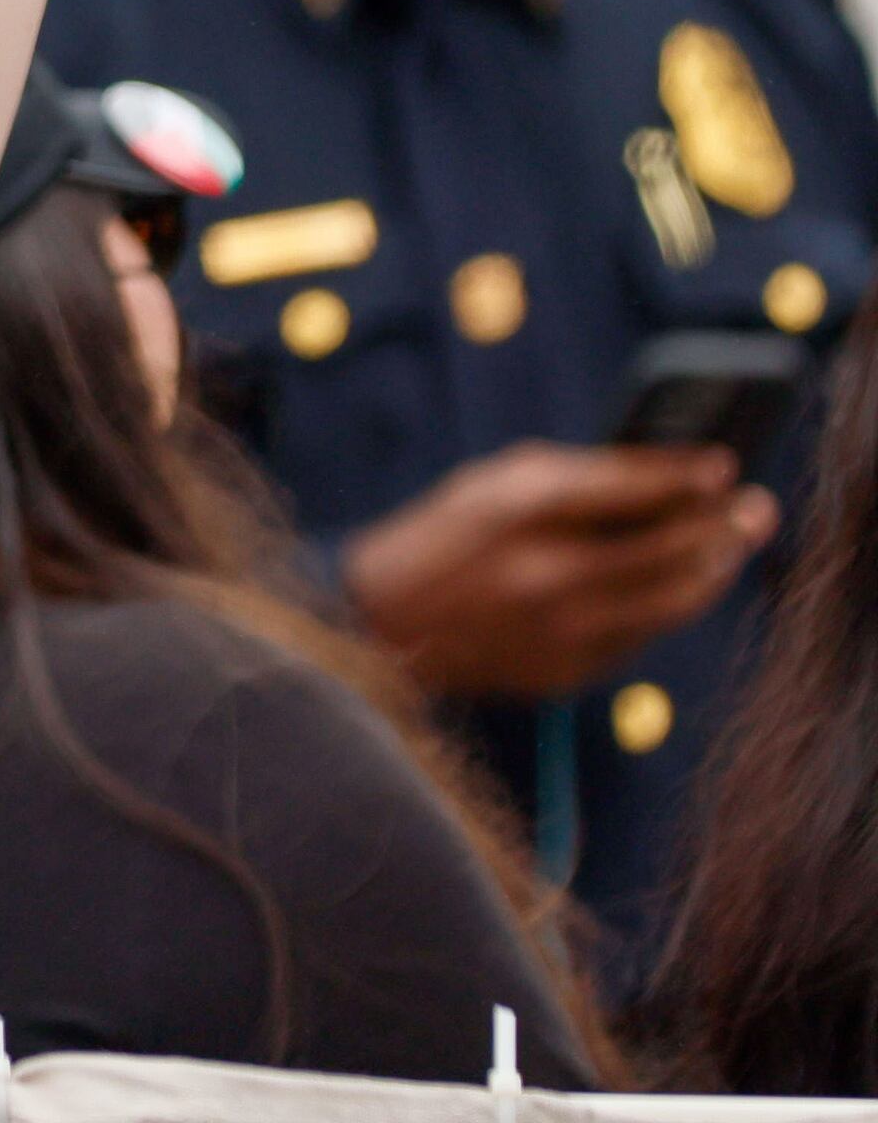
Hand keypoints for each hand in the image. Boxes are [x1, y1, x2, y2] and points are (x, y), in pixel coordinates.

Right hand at [342, 440, 777, 699]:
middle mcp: (547, 574)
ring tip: (729, 548)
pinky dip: (662, 607)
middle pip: (670, 550)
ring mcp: (560, 630)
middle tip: (755, 508)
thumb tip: (667, 480)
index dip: (689, 475)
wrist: (382, 620)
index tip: (724, 465)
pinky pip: (642, 637)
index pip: (632, 487)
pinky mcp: (567, 672)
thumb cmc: (444, 536)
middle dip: (723, 526)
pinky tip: (673, 585)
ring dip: (712, 571)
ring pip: (673, 603)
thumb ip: (578, 478)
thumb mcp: (495, 483)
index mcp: (522, 511)